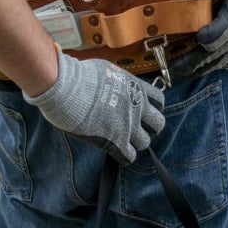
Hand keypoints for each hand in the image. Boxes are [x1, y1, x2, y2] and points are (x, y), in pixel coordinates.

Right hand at [24, 52, 164, 164]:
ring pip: (145, 142)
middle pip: (158, 124)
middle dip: (149, 127)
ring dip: (135, 143)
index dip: (152, 108)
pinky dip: (124, 156)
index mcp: (136, 88)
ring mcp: (128, 126)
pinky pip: (129, 156)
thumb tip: (115, 85)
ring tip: (124, 141)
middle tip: (136, 128)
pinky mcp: (115, 141)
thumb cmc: (80, 76)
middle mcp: (137, 107)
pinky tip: (116, 151)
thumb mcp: (108, 71)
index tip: (143, 111)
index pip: (159, 101)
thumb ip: (118, 82)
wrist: (67, 88)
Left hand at [171, 0, 227, 77]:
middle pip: (211, 57)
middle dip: (189, 66)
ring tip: (179, 76)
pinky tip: (201, 69)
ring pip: (220, 62)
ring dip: (200, 69)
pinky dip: (215, 65)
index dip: (200, 39)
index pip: (213, 40)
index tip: (192, 34)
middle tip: (169, 74)